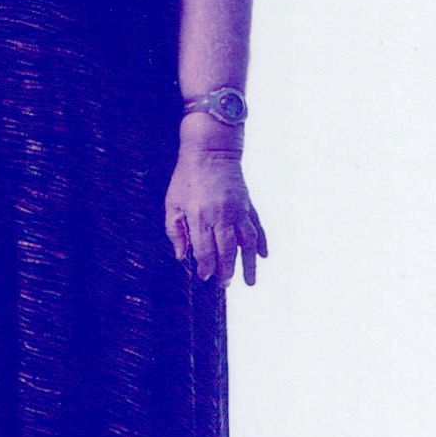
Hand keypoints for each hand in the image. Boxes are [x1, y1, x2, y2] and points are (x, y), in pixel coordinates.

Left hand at [164, 146, 267, 287]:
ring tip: (249, 282)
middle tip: (225, 285)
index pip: (205, 250)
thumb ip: (174, 231)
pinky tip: (263, 256)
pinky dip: (261, 243)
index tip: (205, 277)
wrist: (211, 151)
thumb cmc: (186, 177)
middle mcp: (222, 216)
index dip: (205, 266)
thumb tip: (181, 256)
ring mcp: (238, 211)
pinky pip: (257, 227)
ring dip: (248, 264)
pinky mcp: (247, 205)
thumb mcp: (172, 203)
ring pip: (247, 243)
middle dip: (226, 271)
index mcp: (200, 217)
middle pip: (227, 250)